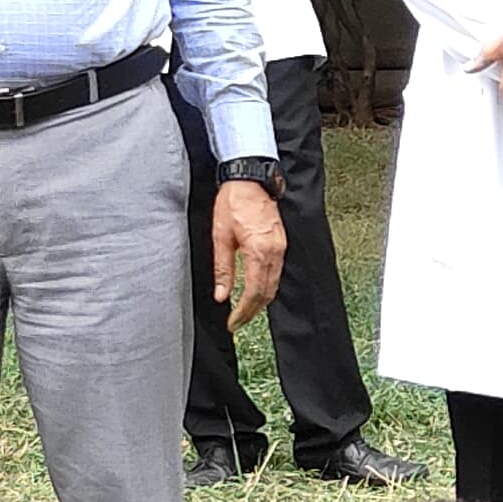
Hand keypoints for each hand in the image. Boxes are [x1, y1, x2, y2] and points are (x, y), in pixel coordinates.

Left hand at [211, 180, 286, 328]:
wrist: (250, 178)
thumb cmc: (233, 201)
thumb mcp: (220, 236)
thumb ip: (222, 269)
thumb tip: (221, 295)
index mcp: (259, 251)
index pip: (254, 292)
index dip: (244, 312)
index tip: (233, 323)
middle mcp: (275, 252)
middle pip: (267, 293)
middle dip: (252, 311)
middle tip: (237, 322)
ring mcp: (281, 247)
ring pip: (274, 284)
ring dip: (261, 301)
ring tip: (245, 311)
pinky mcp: (282, 243)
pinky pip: (277, 272)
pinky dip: (267, 286)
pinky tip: (256, 290)